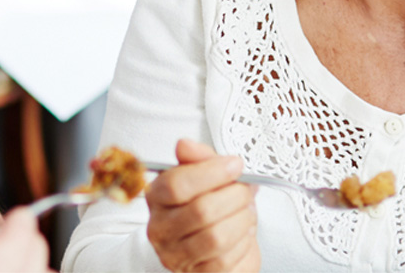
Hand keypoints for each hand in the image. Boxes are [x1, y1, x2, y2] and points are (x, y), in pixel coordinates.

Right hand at [144, 139, 259, 271]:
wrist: (215, 245)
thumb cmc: (209, 206)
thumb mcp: (204, 176)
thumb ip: (198, 158)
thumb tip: (184, 145)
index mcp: (157, 197)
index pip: (176, 184)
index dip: (211, 172)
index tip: (235, 165)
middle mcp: (160, 228)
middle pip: (201, 210)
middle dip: (235, 197)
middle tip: (247, 190)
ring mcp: (175, 255)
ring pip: (216, 237)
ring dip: (242, 221)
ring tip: (247, 212)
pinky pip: (224, 259)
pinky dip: (243, 243)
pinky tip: (243, 234)